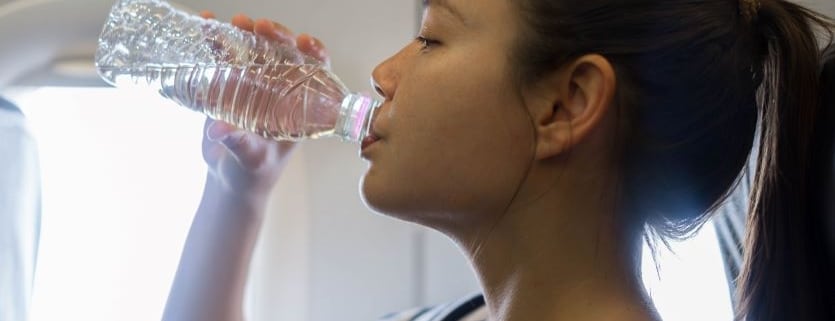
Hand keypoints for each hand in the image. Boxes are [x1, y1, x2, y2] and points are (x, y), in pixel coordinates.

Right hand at [199, 11, 329, 200]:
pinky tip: (206, 26)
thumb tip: (221, 129)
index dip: (314, 54)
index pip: (315, 72)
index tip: (303, 42)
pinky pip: (225, 59)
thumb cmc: (254, 173)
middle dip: (274, 36)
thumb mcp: (252, 159)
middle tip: (259, 26)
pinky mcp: (229, 87)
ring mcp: (255, 86)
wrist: (231, 181)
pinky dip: (216, 42)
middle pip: (283, 54)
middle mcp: (280, 91)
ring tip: (234, 21)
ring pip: (255, 51)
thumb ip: (240, 144)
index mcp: (298, 106)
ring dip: (245, 33)